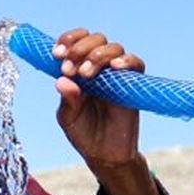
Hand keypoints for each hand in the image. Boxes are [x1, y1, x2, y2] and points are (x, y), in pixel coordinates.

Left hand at [51, 28, 145, 174]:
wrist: (105, 155)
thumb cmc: (84, 134)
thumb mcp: (69, 118)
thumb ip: (67, 100)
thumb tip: (62, 81)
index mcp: (79, 70)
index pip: (76, 42)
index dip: (68, 41)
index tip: (57, 54)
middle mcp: (99, 68)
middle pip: (96, 39)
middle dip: (80, 48)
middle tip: (70, 69)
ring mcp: (117, 75)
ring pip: (114, 48)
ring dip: (98, 55)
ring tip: (86, 74)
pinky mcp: (133, 85)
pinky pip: (136, 63)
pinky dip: (126, 61)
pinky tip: (114, 67)